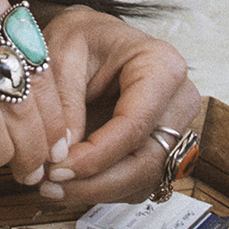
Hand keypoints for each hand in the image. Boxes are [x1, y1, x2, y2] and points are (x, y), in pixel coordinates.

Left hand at [31, 7, 201, 206]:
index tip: (58, 167)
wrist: (92, 40)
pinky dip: (102, 189)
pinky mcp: (161, 148)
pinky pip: (136, 182)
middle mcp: (178, 101)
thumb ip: (62, 102)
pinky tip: (69, 183)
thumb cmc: (81, 38)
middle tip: (50, 183)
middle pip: (145, 161)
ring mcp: (174, 128)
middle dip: (95, 181)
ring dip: (95, 190)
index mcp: (162, 66)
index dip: (96, 155)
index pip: (135, 124)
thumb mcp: (61, 54)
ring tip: (50, 186)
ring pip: (142, 179)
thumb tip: (61, 153)